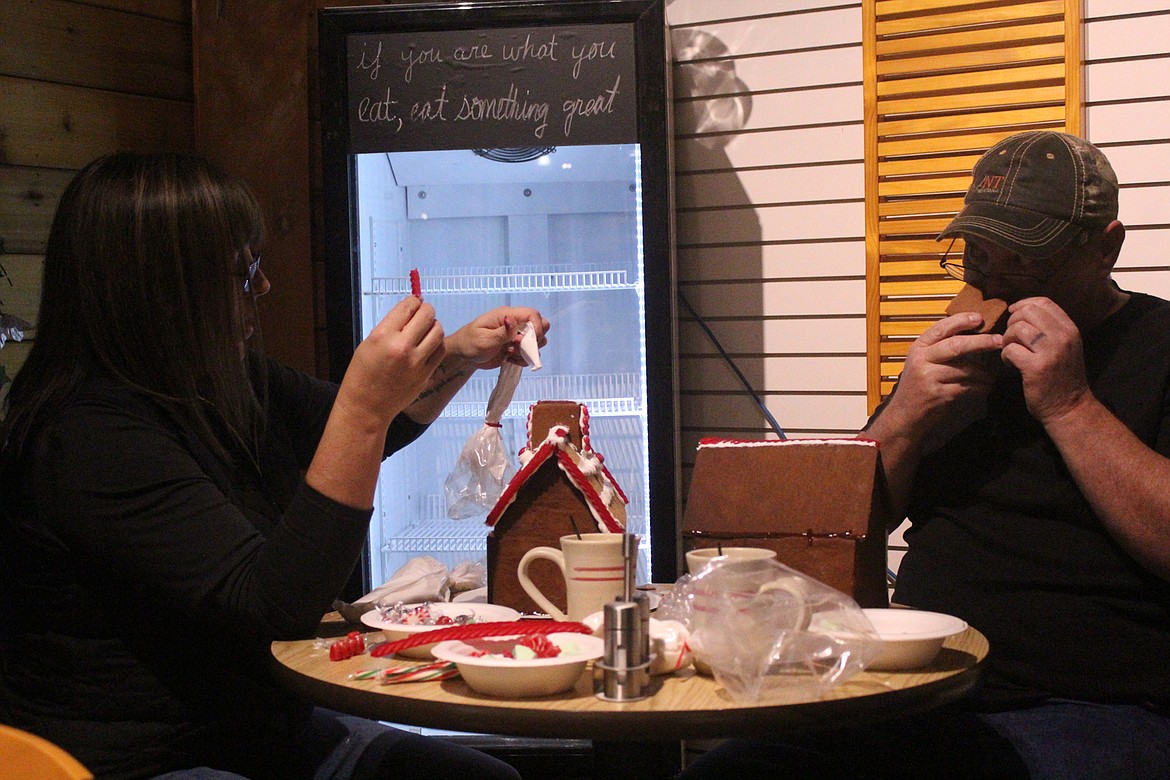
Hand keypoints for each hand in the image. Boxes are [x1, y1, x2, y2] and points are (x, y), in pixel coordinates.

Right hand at [337, 296, 445, 428]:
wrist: (366, 406)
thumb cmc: (362, 375)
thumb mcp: (369, 343)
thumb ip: (390, 326)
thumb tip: (409, 310)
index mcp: (383, 336)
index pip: (408, 306)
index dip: (413, 301)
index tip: (414, 302)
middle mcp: (401, 347)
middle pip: (427, 315)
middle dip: (426, 310)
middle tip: (423, 313)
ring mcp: (416, 362)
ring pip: (438, 331)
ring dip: (434, 326)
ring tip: (426, 329)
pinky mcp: (426, 374)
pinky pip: (440, 350)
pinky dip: (437, 343)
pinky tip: (429, 345)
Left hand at [446, 307, 549, 370]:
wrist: (464, 356)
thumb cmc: (470, 343)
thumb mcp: (484, 339)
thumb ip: (501, 332)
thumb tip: (511, 319)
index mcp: (507, 315)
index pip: (532, 314)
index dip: (537, 327)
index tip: (531, 342)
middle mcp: (515, 323)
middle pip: (541, 326)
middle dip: (535, 340)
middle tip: (518, 347)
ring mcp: (517, 336)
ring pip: (537, 341)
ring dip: (528, 351)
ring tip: (510, 353)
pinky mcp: (516, 347)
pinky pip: (529, 353)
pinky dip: (523, 359)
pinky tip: (509, 359)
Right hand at [881, 312, 1003, 439]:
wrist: (903, 416)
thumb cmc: (916, 387)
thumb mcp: (922, 363)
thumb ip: (939, 349)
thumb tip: (972, 334)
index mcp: (919, 348)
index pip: (941, 328)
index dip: (961, 320)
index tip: (979, 318)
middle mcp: (921, 360)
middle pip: (956, 345)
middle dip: (981, 342)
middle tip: (999, 341)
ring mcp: (928, 377)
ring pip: (965, 369)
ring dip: (984, 373)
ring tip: (992, 376)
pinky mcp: (937, 394)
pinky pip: (966, 387)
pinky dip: (979, 387)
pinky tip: (984, 388)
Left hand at [1000, 297, 1089, 423]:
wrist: (1070, 408)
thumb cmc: (1062, 376)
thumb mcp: (1065, 347)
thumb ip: (1050, 329)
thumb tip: (1021, 312)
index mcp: (1070, 329)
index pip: (1044, 302)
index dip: (1023, 304)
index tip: (1014, 314)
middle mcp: (1063, 337)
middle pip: (1028, 312)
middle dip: (1013, 322)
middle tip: (1011, 338)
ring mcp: (1050, 351)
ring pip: (1017, 329)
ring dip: (1007, 339)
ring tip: (1010, 351)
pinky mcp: (1036, 367)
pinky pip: (1010, 349)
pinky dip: (1004, 355)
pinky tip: (1010, 363)